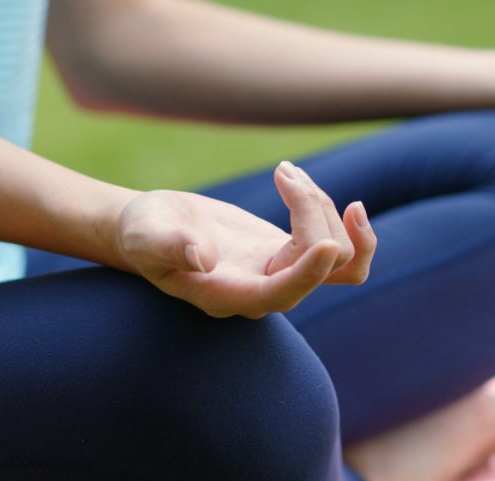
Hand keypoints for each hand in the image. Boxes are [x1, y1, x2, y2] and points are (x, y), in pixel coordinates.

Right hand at [116, 161, 375, 317]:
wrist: (153, 230)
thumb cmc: (145, 233)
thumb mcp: (146, 236)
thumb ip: (169, 247)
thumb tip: (201, 258)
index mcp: (228, 295)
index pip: (280, 294)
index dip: (307, 273)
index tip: (325, 245)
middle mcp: (264, 292)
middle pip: (319, 268)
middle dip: (312, 213)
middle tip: (284, 172)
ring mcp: (284, 275)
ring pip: (338, 256)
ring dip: (324, 207)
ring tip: (287, 173)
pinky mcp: (294, 256)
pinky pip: (341, 254)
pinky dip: (349, 228)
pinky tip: (343, 202)